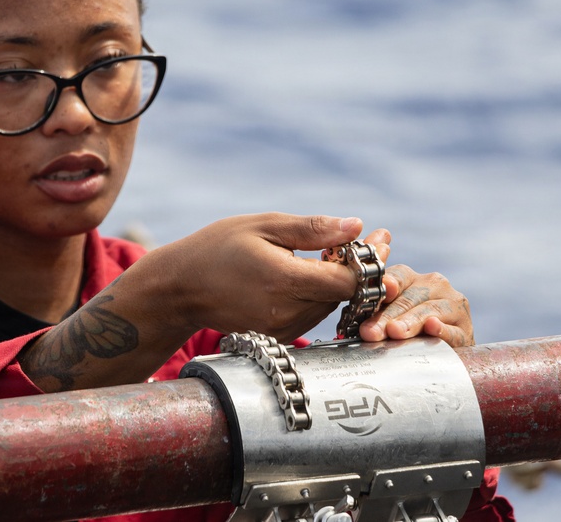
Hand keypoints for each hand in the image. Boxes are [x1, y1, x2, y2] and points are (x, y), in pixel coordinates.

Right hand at [147, 213, 388, 343]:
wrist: (180, 288)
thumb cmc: (217, 248)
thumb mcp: (263, 226)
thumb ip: (313, 230)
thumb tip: (357, 227)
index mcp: (284, 282)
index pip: (348, 281)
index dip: (369, 262)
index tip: (379, 238)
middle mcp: (286, 312)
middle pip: (344, 295)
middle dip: (359, 268)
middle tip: (368, 240)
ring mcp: (282, 328)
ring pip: (331, 305)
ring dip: (339, 282)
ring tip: (336, 252)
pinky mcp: (278, 335)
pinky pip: (313, 314)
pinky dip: (319, 294)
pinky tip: (312, 272)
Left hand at [358, 264, 474, 346]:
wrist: (440, 355)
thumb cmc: (406, 332)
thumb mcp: (389, 316)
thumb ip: (375, 310)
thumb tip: (357, 313)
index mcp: (414, 279)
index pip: (397, 277)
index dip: (383, 286)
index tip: (369, 297)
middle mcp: (436, 286)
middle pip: (409, 298)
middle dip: (388, 316)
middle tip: (371, 331)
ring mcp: (453, 306)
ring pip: (430, 311)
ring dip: (411, 322)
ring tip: (394, 332)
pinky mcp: (465, 330)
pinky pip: (453, 330)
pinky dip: (442, 330)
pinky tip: (432, 328)